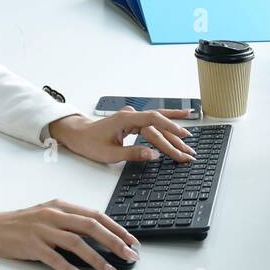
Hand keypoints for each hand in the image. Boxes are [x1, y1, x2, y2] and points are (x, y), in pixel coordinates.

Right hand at [0, 199, 140, 269]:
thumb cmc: (22, 222)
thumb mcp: (49, 213)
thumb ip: (70, 220)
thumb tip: (98, 233)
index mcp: (61, 205)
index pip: (96, 214)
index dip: (116, 227)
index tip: (131, 240)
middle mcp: (54, 214)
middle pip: (91, 226)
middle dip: (115, 242)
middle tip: (130, 255)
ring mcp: (43, 230)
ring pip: (77, 243)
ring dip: (98, 259)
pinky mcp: (32, 245)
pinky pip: (56, 259)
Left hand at [49, 107, 197, 165]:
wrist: (79, 134)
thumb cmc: (90, 143)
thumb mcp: (110, 154)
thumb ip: (133, 153)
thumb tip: (154, 155)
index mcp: (125, 119)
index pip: (153, 122)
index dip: (169, 130)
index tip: (182, 140)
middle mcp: (131, 115)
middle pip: (158, 125)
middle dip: (175, 140)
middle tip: (189, 153)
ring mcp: (133, 116)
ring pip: (158, 123)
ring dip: (174, 133)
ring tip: (190, 141)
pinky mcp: (134, 121)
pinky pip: (154, 121)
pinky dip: (169, 120)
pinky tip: (183, 116)